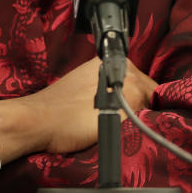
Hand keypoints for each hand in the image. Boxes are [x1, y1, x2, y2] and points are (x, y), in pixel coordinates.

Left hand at [25, 56, 156, 153]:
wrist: (36, 122)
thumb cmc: (70, 123)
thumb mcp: (114, 118)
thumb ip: (139, 109)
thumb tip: (155, 109)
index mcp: (120, 67)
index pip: (154, 91)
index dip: (156, 111)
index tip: (152, 127)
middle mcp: (110, 63)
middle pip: (141, 88)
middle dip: (141, 107)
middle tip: (134, 128)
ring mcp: (97, 69)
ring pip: (126, 91)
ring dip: (127, 107)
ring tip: (118, 124)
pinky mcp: (86, 78)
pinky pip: (111, 91)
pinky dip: (113, 104)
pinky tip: (103, 117)